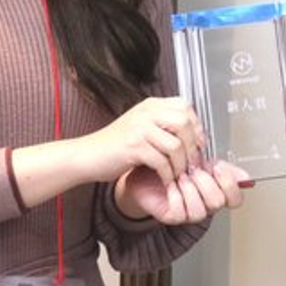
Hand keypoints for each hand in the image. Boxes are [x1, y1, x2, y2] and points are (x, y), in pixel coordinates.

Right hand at [10, 96, 207, 210]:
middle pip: (184, 123)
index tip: (197, 143)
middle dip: (192, 145)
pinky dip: (168, 174)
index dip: (196, 125)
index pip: (185, 106)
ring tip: (179, 174)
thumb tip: (194, 133)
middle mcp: (146, 113)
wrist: (88, 155)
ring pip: (175, 144)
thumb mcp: (141, 126)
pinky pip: (161, 161)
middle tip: (192, 162)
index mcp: (151, 105)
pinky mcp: (133, 147)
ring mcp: (139, 129)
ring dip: (181, 164)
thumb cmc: (116, 144)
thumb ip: (163, 125)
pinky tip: (166, 180)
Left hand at [116, 160, 251, 225]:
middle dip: (206, 182)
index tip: (217, 167)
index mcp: (217, 190)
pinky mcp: (173, 216)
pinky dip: (175, 194)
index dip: (229, 184)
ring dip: (189, 188)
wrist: (148, 167)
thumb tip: (244, 176)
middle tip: (194, 169)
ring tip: (181, 175)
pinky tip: (171, 184)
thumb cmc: (174, 163)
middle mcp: (206, 204)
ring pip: (200, 210)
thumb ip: (223, 166)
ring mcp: (190, 212)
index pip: (236, 198)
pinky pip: (180, 211)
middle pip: (218, 202)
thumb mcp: (202, 160)